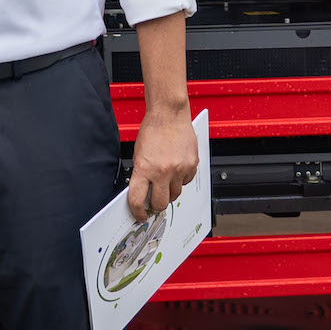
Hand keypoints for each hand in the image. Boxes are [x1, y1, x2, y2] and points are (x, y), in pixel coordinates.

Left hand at [126, 100, 197, 222]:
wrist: (169, 114)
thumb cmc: (153, 130)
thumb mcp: (139, 154)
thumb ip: (142, 174)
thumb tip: (143, 192)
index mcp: (145, 168)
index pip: (138, 200)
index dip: (138, 212)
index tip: (140, 215)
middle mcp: (163, 171)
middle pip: (160, 203)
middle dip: (157, 205)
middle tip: (155, 200)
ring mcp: (179, 169)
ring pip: (175, 194)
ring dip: (170, 191)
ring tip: (165, 178)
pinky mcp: (192, 165)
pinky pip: (186, 182)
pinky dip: (181, 179)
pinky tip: (176, 168)